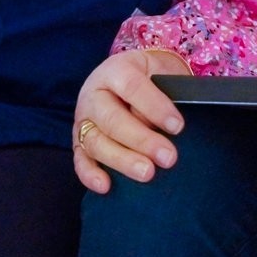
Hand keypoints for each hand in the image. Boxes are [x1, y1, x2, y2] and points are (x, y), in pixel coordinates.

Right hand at [71, 48, 189, 193]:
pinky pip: (80, 159)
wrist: (133, 76)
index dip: (154, 107)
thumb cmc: (151, 77)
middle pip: (112, 119)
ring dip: (122, 160)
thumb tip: (172, 126)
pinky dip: (89, 174)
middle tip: (168, 157)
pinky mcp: (78, 141)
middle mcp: (94, 94)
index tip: (178, 126)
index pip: (132, 86)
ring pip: (96, 142)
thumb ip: (164, 93)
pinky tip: (106, 186)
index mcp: (115, 70)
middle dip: (142, 140)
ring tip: (147, 174)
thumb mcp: (160, 72)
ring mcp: (83, 119)